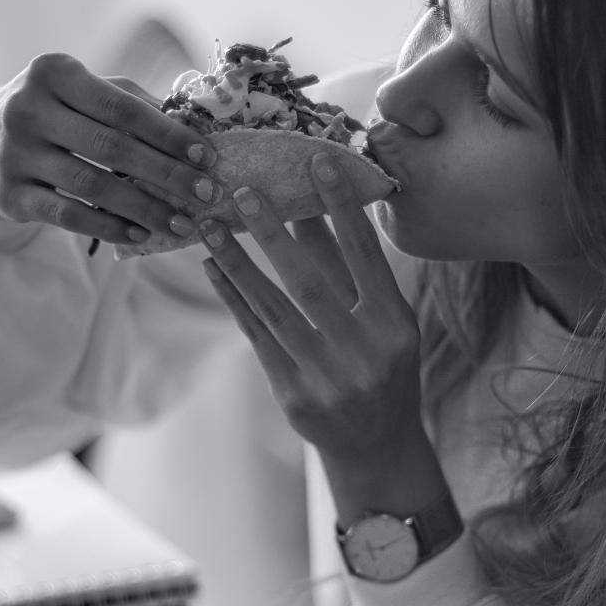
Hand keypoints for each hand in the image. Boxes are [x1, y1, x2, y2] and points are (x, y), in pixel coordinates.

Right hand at [0, 53, 221, 248]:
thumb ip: (131, 102)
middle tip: (206, 193)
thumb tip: (195, 124)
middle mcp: (27, 109)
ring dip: (144, 208)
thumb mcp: (81, 92)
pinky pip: (68, 215)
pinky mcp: (8, 195)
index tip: (206, 156)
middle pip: (112, 147)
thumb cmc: (53, 112)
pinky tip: (139, 234)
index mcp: (53, 73)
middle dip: (167, 174)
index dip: (168, 133)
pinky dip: (108, 226)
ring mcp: (14, 154)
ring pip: (92, 185)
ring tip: (181, 223)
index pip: (122, 107)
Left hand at [199, 152, 446, 512]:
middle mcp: (364, 352)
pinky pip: (256, 336)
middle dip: (273, 232)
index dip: (342, 207)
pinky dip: (234, 299)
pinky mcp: (293, 395)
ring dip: (237, 263)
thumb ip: (347, 268)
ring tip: (210, 227)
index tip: (318, 161)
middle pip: (310, 281)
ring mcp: (327, 377)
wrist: (376, 444)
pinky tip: (214, 269)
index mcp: (395, 325)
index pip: (365, 255)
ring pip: (273, 308)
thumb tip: (310, 207)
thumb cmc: (381, 366)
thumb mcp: (382, 319)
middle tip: (242, 191)